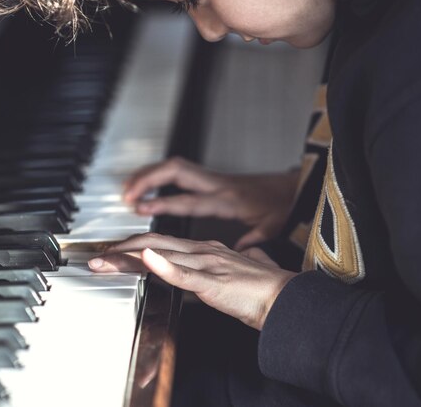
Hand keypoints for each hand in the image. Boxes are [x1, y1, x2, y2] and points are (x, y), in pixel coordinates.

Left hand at [88, 233, 296, 329]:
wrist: (286, 298)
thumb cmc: (265, 289)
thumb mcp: (241, 271)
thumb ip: (232, 262)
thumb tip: (234, 260)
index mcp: (208, 249)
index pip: (163, 243)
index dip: (135, 246)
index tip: (114, 253)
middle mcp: (203, 250)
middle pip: (153, 244)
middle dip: (119, 249)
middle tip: (95, 256)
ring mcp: (207, 263)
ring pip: (160, 255)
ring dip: (126, 258)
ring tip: (102, 262)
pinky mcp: (213, 281)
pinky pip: (183, 273)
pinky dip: (161, 265)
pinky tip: (143, 260)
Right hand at [123, 157, 299, 249]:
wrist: (293, 187)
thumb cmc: (281, 207)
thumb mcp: (269, 228)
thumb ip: (251, 240)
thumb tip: (238, 253)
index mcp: (227, 199)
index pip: (189, 200)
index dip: (164, 203)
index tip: (141, 208)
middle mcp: (217, 185)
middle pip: (176, 171)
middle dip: (148, 179)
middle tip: (127, 195)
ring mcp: (214, 179)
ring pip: (175, 167)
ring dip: (150, 175)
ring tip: (129, 189)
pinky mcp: (213, 178)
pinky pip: (181, 172)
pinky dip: (161, 177)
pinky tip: (149, 187)